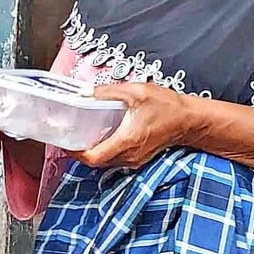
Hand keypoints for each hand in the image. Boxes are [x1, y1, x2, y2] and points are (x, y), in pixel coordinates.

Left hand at [70, 83, 195, 169]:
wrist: (189, 120)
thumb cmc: (167, 106)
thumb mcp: (137, 92)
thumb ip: (109, 92)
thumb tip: (85, 92)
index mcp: (126, 141)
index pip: (93, 158)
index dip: (75, 153)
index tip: (64, 142)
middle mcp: (129, 155)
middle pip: (96, 161)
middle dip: (80, 151)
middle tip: (69, 135)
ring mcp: (134, 159)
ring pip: (105, 161)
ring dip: (93, 151)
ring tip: (82, 134)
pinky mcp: (138, 158)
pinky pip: (115, 158)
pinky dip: (105, 149)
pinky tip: (102, 134)